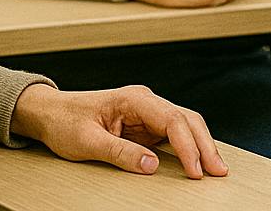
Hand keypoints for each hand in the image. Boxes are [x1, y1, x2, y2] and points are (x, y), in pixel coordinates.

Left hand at [9, 83, 227, 178]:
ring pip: (185, 125)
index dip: (188, 145)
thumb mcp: (87, 142)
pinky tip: (198, 162)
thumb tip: (152, 165)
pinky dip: (189, 148)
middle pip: (186, 119)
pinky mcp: (146, 125)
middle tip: (218, 171)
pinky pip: (174, 135)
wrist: (51, 113)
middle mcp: (146, 102)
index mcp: (134, 99)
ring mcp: (147, 112)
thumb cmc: (65, 122)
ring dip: (201, 146)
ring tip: (215, 169)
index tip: (195, 170)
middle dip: (205, 145)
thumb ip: (120, 153)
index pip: (172, 119)